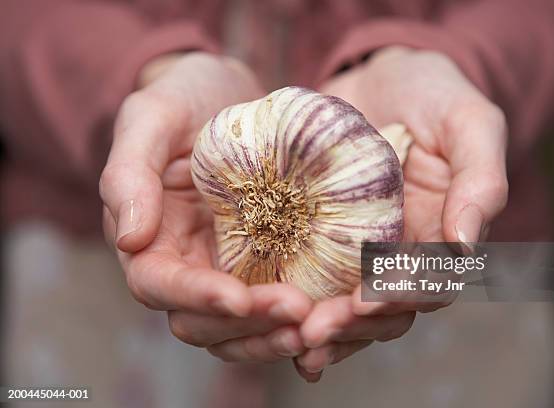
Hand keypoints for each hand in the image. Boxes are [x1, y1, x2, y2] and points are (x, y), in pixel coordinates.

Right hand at [100, 52, 312, 360]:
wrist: (228, 94)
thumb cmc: (183, 99)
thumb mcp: (150, 117)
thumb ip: (129, 173)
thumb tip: (129, 241)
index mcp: (149, 239)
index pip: (160, 285)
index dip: (196, 298)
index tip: (238, 298)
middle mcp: (186, 265)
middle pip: (204, 322)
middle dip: (247, 326)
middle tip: (298, 314)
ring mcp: (227, 268)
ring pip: (241, 328)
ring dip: (275, 335)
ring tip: (317, 325)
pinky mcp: (265, 261)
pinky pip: (275, 302)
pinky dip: (297, 318)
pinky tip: (330, 315)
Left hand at [294, 46, 508, 380]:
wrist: (382, 76)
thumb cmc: (434, 95)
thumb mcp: (471, 124)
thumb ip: (481, 181)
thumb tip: (465, 247)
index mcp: (439, 237)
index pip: (429, 284)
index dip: (400, 297)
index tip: (366, 299)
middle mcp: (397, 253)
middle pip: (381, 309)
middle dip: (352, 327)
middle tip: (315, 334)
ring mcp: (355, 249)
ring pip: (343, 307)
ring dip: (322, 330)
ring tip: (292, 342)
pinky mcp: (315, 235)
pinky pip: (306, 276)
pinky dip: (292, 304)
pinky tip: (266, 322)